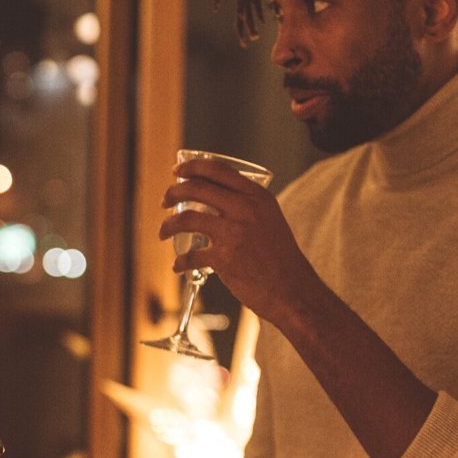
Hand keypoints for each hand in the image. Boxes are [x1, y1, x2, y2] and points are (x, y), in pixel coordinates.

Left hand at [159, 157, 314, 321]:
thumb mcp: (270, 219)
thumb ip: (247, 206)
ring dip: (168, 225)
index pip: (217, 170)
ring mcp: (233, 233)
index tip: (177, 171)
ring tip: (163, 232)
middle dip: (173, 192)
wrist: (294, 290)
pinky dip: (180, 262)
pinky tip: (178, 266)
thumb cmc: (281, 258)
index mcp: (256, 196)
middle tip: (165, 200)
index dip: (192, 167)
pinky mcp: (224, 258)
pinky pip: (191, 256)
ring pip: (186, 218)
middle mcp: (244, 209)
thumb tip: (215, 199)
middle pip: (196, 189)